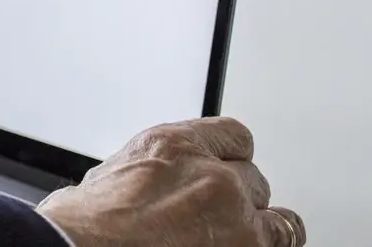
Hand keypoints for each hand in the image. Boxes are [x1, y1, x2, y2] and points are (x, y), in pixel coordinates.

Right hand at [38, 118, 303, 246]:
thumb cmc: (86, 224)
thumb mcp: (109, 177)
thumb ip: (148, 174)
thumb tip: (151, 186)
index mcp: (173, 145)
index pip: (233, 136)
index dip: (230, 159)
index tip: (228, 171)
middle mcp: (211, 172)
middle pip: (253, 179)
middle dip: (239, 199)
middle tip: (218, 219)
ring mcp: (235, 212)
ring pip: (278, 217)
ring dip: (260, 228)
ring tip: (239, 238)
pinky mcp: (249, 243)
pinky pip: (285, 238)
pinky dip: (269, 244)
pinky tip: (253, 246)